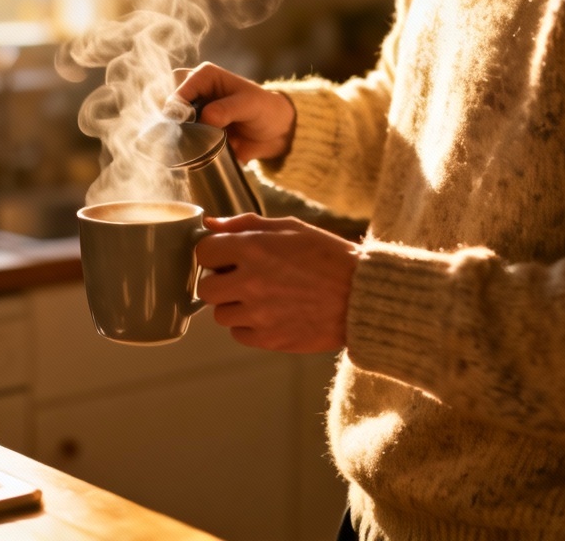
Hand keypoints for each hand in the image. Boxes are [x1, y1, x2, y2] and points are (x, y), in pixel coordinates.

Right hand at [172, 62, 295, 163]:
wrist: (277, 132)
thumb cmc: (265, 109)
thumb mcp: (250, 104)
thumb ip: (227, 109)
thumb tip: (205, 118)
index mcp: (204, 77)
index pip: (179, 91)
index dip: (178, 109)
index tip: (185, 126)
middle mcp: (195, 94)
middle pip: (172, 110)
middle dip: (176, 125)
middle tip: (189, 138)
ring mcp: (195, 115)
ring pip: (175, 128)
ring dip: (181, 140)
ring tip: (194, 148)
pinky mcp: (199, 134)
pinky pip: (185, 143)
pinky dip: (187, 151)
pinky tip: (195, 157)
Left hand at [195, 213, 359, 352]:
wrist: (362, 296)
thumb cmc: (327, 256)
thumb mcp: (289, 227)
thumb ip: (245, 224)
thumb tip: (211, 225)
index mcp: (252, 249)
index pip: (203, 252)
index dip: (213, 253)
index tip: (226, 256)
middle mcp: (249, 282)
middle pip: (205, 288)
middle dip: (219, 281)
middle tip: (241, 278)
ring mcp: (258, 314)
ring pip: (220, 314)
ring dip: (234, 305)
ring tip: (260, 297)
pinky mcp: (269, 339)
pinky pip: (239, 334)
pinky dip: (248, 326)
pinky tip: (270, 313)